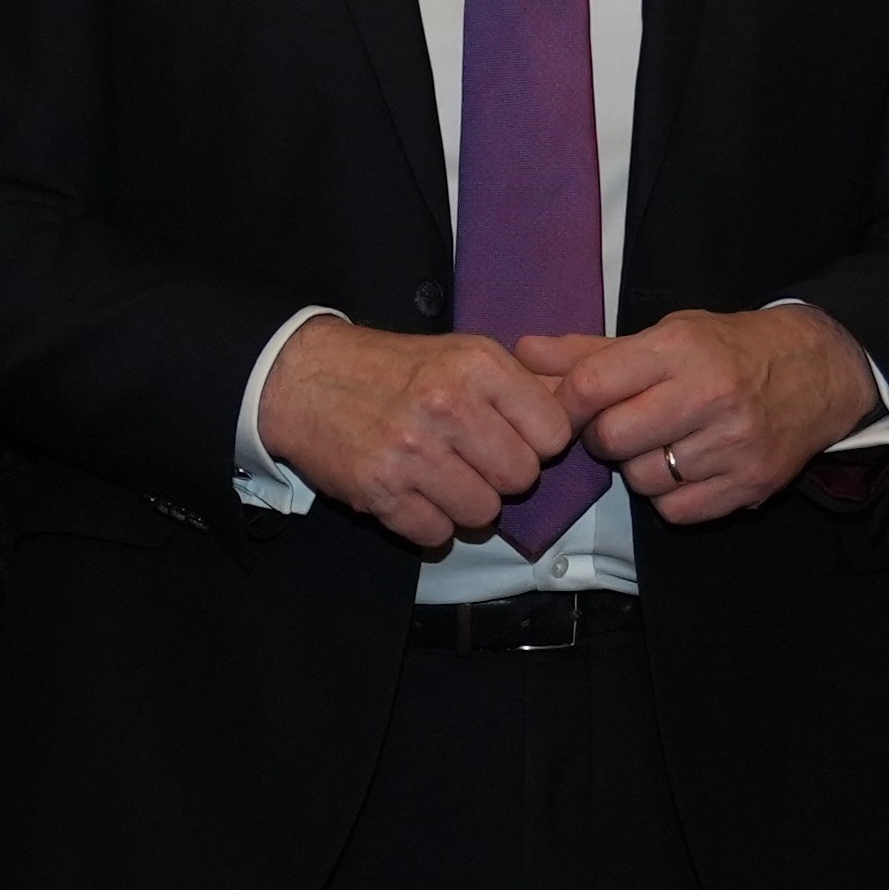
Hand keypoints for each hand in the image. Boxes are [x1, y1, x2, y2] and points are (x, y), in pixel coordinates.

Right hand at [258, 316, 570, 546]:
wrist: (306, 379)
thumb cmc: (393, 369)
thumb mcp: (462, 354)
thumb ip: (521, 386)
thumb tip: (582, 416)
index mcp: (477, 365)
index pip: (553, 433)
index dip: (536, 442)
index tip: (509, 436)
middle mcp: (447, 405)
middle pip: (521, 478)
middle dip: (501, 476)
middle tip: (470, 458)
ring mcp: (412, 451)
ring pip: (483, 513)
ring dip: (466, 504)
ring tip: (439, 476)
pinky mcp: (380, 491)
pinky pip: (436, 535)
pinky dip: (427, 523)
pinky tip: (411, 493)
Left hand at [518, 305, 873, 525]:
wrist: (817, 370)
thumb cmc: (727, 350)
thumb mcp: (664, 335)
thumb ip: (590, 352)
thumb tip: (523, 352)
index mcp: (681, 348)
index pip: (593, 386)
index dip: (567, 405)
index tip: (573, 410)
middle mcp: (710, 395)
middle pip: (613, 439)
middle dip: (605, 438)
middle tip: (622, 428)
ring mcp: (734, 444)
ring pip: (642, 480)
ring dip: (639, 468)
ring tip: (662, 444)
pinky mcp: (750, 484)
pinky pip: (675, 511)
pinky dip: (670, 496)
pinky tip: (686, 468)